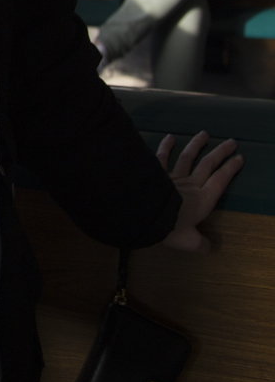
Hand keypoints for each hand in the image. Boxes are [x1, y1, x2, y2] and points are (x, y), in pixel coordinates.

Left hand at [158, 130, 242, 251]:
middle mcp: (190, 184)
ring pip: (187, 157)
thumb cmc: (169, 227)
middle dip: (220, 153)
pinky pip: (162, 158)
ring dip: (196, 145)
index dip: (230, 169)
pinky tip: (169, 138)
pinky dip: (166, 147)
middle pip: (208, 164)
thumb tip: (208, 247)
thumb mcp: (188, 241)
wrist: (144, 212)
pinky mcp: (156, 173)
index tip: (238, 158)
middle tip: (230, 141)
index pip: (220, 181)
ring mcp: (173, 177)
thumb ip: (199, 244)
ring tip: (203, 134)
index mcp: (202, 199)